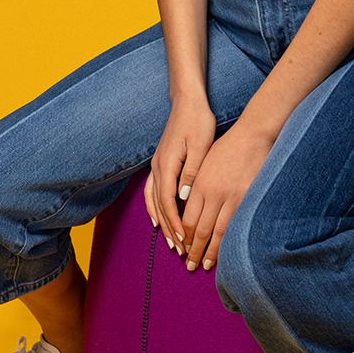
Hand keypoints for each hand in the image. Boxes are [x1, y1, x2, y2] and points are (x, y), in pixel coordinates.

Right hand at [145, 97, 217, 254]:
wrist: (187, 101)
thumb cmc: (197, 120)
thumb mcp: (201, 144)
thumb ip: (192, 171)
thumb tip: (184, 197)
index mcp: (168, 164)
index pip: (169, 201)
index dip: (175, 223)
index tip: (183, 240)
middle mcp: (158, 167)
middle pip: (160, 205)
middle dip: (169, 229)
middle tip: (180, 251)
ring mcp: (157, 165)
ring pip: (154, 200)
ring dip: (161, 222)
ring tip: (169, 242)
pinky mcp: (161, 163)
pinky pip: (152, 191)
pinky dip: (154, 208)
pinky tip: (158, 218)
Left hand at [178, 121, 273, 272]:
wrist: (252, 134)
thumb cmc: (227, 146)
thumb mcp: (204, 162)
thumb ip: (196, 185)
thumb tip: (187, 206)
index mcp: (200, 185)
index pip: (187, 219)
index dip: (184, 236)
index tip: (182, 247)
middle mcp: (214, 193)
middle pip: (200, 230)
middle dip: (194, 250)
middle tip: (190, 265)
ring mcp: (232, 197)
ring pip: (218, 232)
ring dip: (211, 251)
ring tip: (206, 264)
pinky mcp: (248, 198)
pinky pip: (236, 225)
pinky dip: (229, 240)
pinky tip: (226, 250)